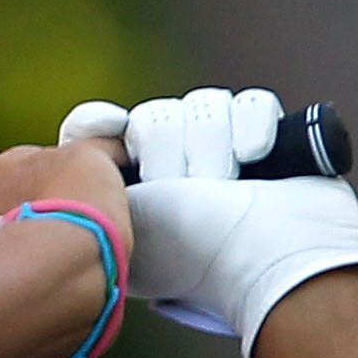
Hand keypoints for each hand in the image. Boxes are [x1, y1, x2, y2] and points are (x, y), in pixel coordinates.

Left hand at [56, 87, 357, 356]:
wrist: (273, 254)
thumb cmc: (194, 251)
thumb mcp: (122, 224)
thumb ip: (94, 189)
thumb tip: (84, 152)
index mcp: (131, 200)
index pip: (104, 136)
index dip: (105, 127)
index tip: (112, 129)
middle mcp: (172, 177)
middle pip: (156, 116)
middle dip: (170, 147)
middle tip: (186, 185)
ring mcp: (222, 159)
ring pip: (202, 106)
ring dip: (213, 142)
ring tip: (224, 180)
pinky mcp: (267, 142)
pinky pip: (250, 104)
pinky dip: (253, 127)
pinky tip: (255, 156)